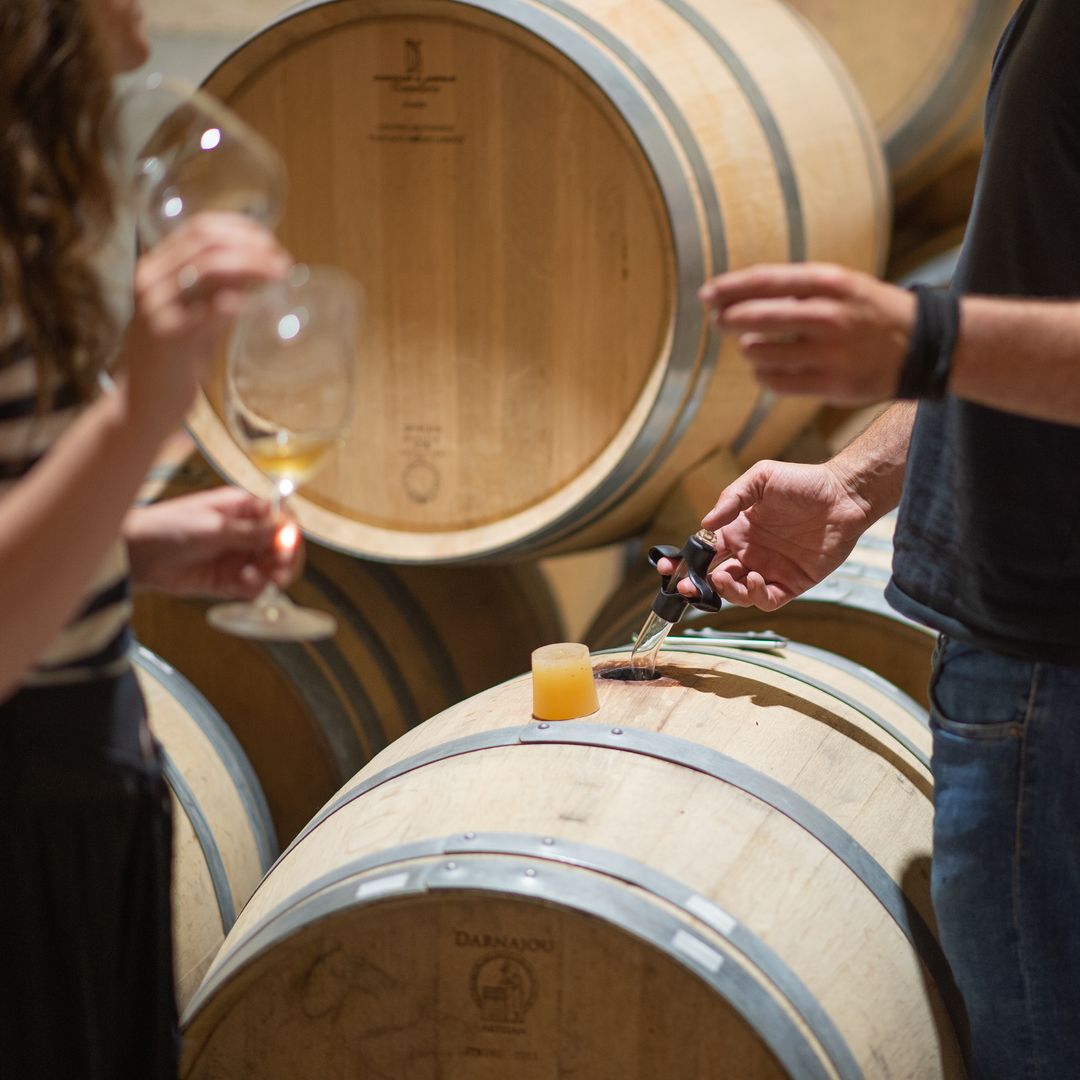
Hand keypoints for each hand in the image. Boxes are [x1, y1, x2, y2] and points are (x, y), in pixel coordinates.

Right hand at [120, 212, 290, 435]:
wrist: (145, 405)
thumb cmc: (176, 361)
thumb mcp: (199, 316)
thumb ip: (222, 291)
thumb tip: (259, 268)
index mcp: (156, 269)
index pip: (199, 229)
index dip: (240, 228)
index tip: (271, 242)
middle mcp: (151, 280)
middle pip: (206, 242)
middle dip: (251, 246)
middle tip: (282, 262)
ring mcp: (156, 307)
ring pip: (209, 268)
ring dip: (252, 266)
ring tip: (279, 275)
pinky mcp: (168, 337)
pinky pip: (210, 309)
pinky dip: (241, 301)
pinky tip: (264, 305)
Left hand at [124, 487, 302, 598]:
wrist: (137, 555)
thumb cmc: (168, 527)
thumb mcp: (214, 525)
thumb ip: (251, 530)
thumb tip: (285, 530)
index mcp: (243, 508)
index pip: (282, 518)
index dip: (290, 532)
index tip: (288, 544)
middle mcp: (245, 532)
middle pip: (283, 546)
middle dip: (287, 557)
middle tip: (282, 566)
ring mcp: (238, 556)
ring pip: (273, 568)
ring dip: (275, 574)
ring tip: (269, 578)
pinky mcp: (229, 580)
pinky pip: (254, 586)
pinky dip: (255, 586)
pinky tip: (243, 580)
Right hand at [656, 459, 873, 609]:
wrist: (844, 494)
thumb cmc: (802, 482)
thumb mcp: (760, 479)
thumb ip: (731, 498)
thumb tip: (705, 523)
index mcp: (735, 531)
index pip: (702, 552)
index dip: (683, 562)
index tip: (667, 567)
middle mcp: (748, 554)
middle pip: (714, 578)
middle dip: (697, 586)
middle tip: (689, 586)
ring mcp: (769, 570)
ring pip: (737, 594)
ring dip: (727, 592)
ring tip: (727, 578)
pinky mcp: (792, 583)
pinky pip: (768, 600)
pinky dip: (756, 596)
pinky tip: (756, 579)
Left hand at [699, 263, 915, 405]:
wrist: (923, 346)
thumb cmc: (867, 312)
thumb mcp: (840, 285)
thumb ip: (793, 289)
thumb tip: (734, 297)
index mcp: (829, 283)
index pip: (765, 281)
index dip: (729, 288)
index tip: (706, 293)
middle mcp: (829, 315)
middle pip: (755, 317)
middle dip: (728, 319)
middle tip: (719, 321)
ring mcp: (830, 352)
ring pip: (760, 353)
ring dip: (749, 349)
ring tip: (754, 346)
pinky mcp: (831, 385)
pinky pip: (775, 382)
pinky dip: (762, 375)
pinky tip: (766, 369)